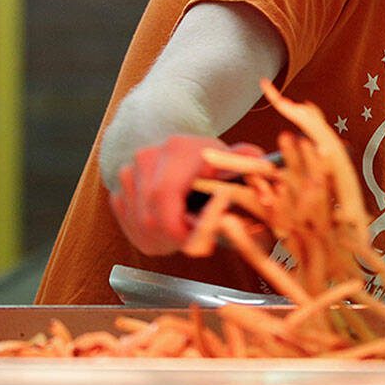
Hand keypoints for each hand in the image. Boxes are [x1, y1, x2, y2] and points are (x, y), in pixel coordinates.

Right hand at [109, 134, 261, 254]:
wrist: (175, 143)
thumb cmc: (206, 157)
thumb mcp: (230, 159)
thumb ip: (247, 166)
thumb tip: (264, 174)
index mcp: (177, 151)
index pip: (164, 198)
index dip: (177, 229)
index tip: (196, 242)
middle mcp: (147, 159)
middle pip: (149, 219)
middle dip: (172, 240)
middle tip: (192, 241)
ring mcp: (129, 173)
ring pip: (138, 225)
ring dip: (160, 239)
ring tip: (181, 231)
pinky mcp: (120, 188)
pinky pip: (128, 224)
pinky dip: (146, 235)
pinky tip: (165, 227)